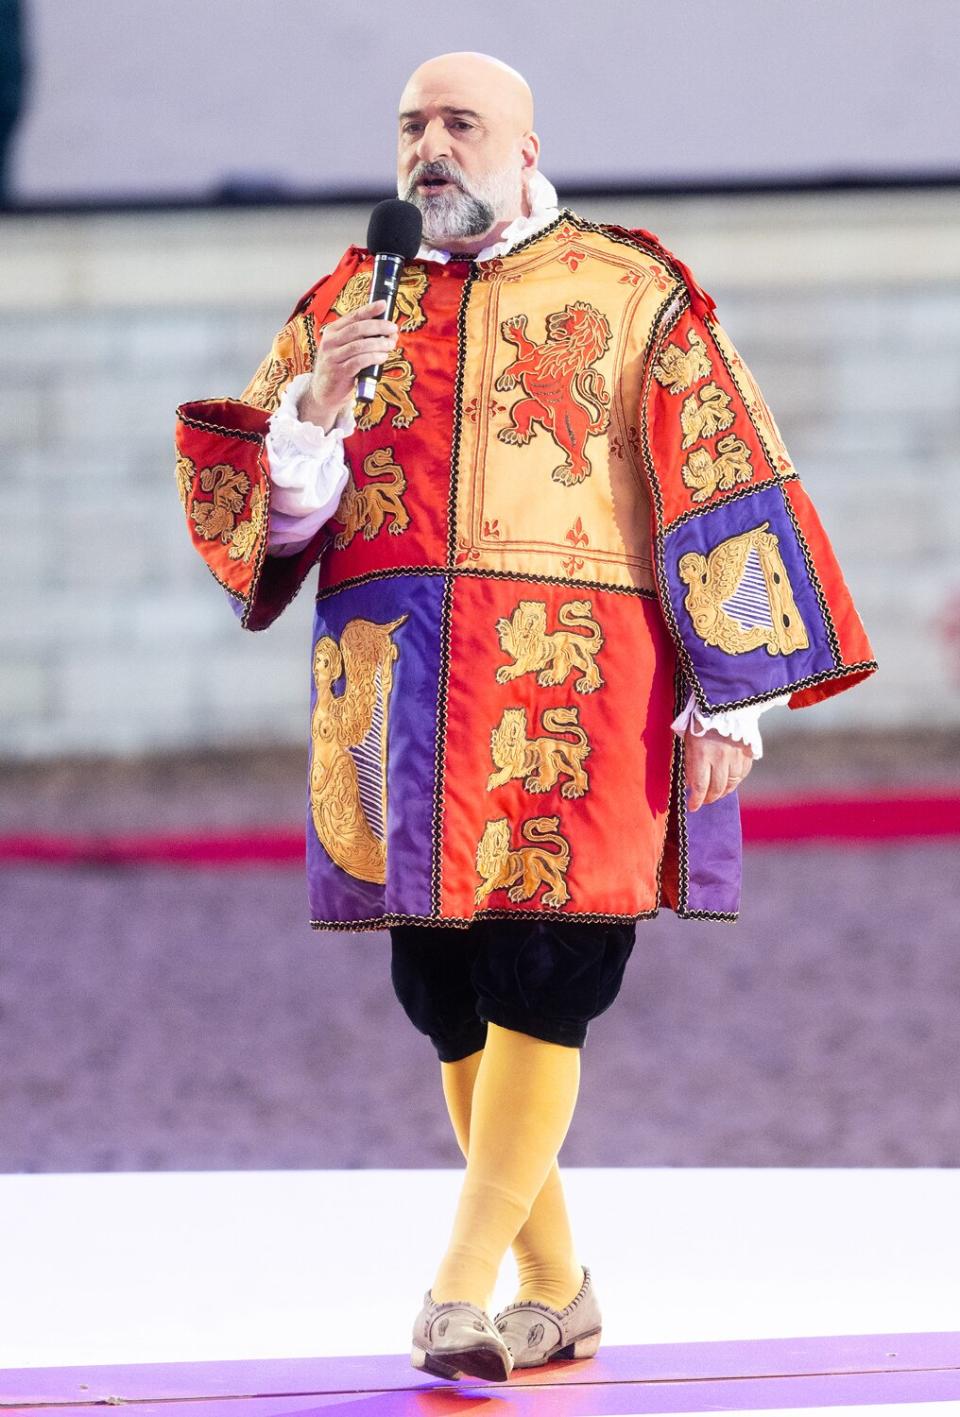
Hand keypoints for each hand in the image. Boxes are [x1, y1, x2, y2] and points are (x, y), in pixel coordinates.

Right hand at [297, 299, 397, 427]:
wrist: (324, 392)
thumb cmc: (340, 368)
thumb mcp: (345, 349)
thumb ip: (362, 339)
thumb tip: (389, 332)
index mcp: (333, 332)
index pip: (353, 317)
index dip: (369, 310)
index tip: (383, 305)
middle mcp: (330, 342)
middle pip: (357, 329)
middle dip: (378, 327)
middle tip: (393, 329)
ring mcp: (333, 357)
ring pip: (359, 345)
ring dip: (378, 343)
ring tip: (390, 344)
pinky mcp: (339, 372)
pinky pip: (359, 362)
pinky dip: (373, 358)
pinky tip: (382, 357)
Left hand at [683, 727, 752, 811]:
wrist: (725, 701)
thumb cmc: (700, 719)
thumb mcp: (688, 738)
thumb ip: (689, 761)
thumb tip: (691, 782)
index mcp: (702, 754)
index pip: (700, 786)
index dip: (696, 800)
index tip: (692, 807)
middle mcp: (720, 758)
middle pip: (717, 788)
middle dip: (709, 798)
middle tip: (704, 800)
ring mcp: (736, 756)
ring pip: (732, 783)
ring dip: (723, 791)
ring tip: (716, 793)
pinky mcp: (747, 752)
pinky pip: (743, 773)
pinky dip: (736, 781)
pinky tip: (730, 781)